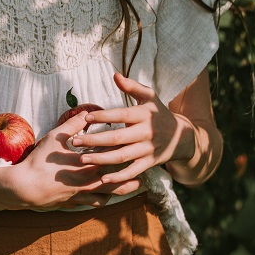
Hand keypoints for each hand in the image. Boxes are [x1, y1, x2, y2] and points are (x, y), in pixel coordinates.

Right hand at [3, 110, 140, 209]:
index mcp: (87, 162)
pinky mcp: (76, 202)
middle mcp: (90, 179)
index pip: (112, 154)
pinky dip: (104, 199)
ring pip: (111, 193)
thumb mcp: (55, 138)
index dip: (125, 148)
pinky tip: (107, 197)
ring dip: (124, 188)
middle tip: (145, 165)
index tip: (137, 141)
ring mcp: (84, 193)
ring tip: (134, 184)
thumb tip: (87, 111)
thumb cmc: (40, 161)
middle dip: (133, 171)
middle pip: (119, 176)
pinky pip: (95, 203)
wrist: (27, 188)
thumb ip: (73, 124)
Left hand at [69, 73, 195, 183]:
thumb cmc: (158, 114)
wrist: (180, 136)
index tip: (85, 117)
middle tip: (74, 141)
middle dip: (94, 141)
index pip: (121, 115)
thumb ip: (132, 87)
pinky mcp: (149, 163)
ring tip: (82, 159)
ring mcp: (147, 150)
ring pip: (121, 156)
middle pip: (116, 138)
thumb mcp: (149, 97)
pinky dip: (118, 177)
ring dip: (100, 159)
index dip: (103, 116)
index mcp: (144, 115)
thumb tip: (115, 75)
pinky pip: (132, 171)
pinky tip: (102, 179)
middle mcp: (146, 133)